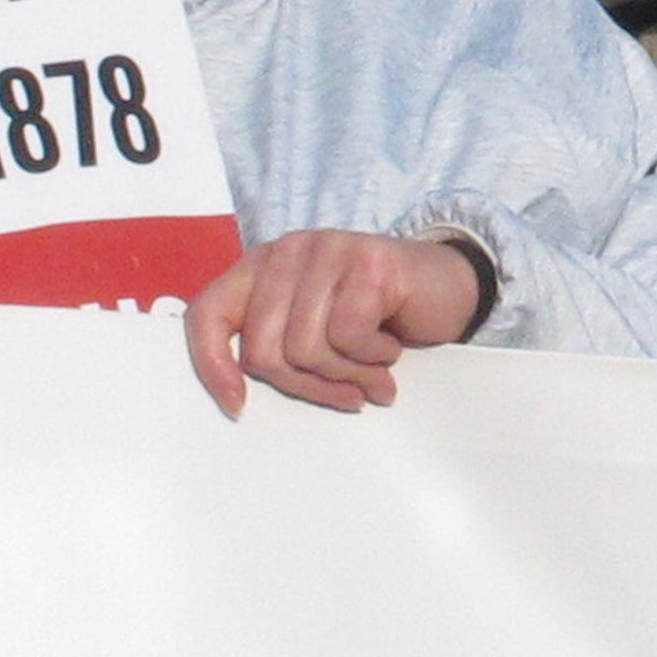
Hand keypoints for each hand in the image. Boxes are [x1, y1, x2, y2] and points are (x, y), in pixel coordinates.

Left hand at [186, 227, 487, 415]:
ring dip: (348, 376)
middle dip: (306, 385)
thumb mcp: (314, 329)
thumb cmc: (377, 317)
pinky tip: (391, 346)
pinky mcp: (368, 261)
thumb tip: (236, 397)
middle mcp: (287, 252)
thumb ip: (277, 345)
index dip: (211, 366)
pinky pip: (349, 336)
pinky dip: (374, 357)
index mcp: (262, 267)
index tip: (237, 406)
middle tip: (344, 394)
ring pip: (307, 348)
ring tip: (374, 373)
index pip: (207, 315)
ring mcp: (328, 250)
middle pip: (264, 349)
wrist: (449, 286)